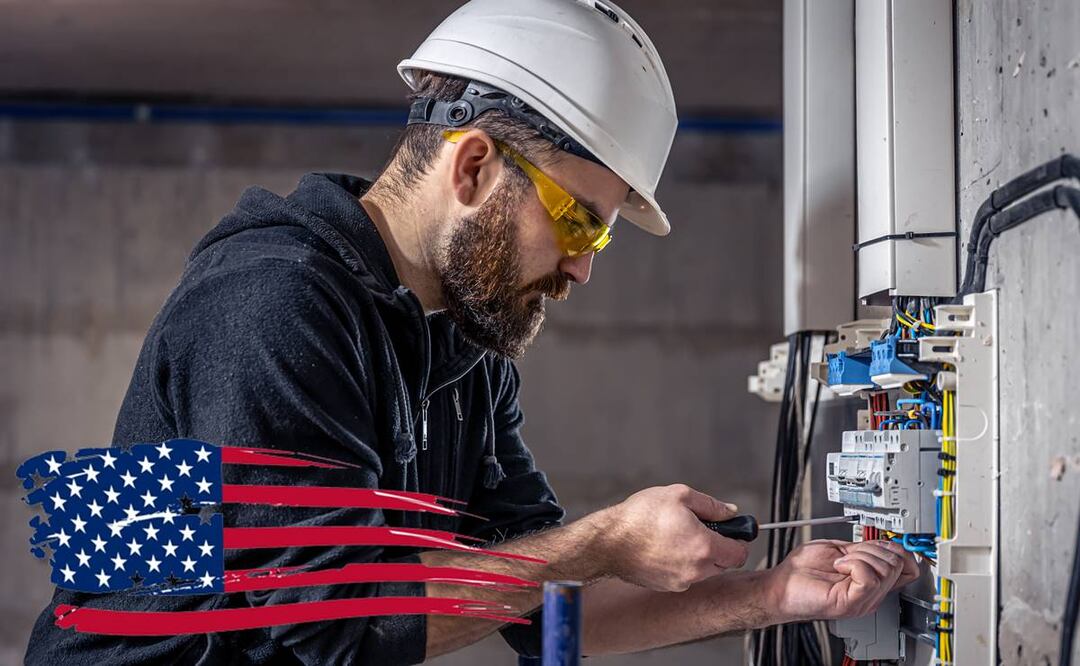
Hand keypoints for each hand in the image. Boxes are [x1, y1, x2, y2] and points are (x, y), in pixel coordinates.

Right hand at [596, 484, 748, 591]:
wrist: (608, 542)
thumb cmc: (640, 517)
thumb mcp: (679, 495)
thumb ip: (711, 505)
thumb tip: (730, 511)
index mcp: (704, 547)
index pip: (740, 553)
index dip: (739, 539)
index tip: (731, 530)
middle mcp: (696, 570)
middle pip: (724, 563)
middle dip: (719, 547)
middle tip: (701, 528)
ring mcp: (681, 581)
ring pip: (704, 571)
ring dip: (700, 556)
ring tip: (678, 536)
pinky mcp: (667, 586)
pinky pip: (685, 576)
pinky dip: (682, 564)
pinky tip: (665, 547)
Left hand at [763, 539, 919, 621]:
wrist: (781, 584)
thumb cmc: (802, 570)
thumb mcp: (841, 551)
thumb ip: (865, 550)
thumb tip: (886, 543)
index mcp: (871, 581)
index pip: (908, 567)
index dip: (898, 549)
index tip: (880, 544)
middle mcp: (872, 593)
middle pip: (897, 563)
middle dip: (872, 549)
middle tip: (848, 555)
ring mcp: (863, 600)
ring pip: (885, 569)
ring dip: (859, 556)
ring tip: (840, 563)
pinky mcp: (852, 603)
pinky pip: (869, 577)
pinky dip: (853, 564)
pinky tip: (838, 567)